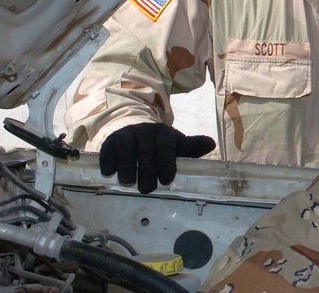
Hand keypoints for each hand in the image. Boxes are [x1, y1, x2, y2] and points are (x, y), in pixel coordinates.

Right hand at [99, 123, 215, 193]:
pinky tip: (110, 172)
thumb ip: (191, 147)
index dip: (166, 162)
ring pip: (125, 147)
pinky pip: (107, 148)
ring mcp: (127, 134)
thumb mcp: (176, 145)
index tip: (166, 180)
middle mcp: (145, 131)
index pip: (166, 145)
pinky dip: (108, 160)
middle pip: (145, 149)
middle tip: (147, 188)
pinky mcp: (110, 140)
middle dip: (146, 170)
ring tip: (128, 182)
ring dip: (126, 165)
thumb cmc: (159, 144)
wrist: (135, 129)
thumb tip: (211, 144)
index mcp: (163, 133)